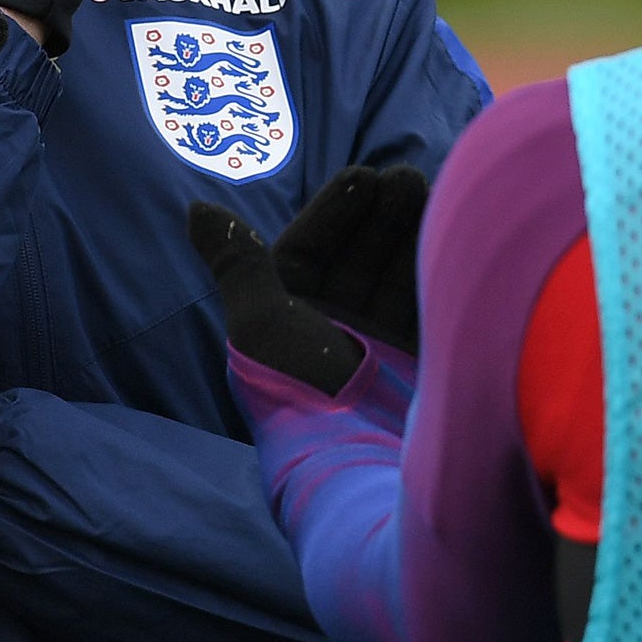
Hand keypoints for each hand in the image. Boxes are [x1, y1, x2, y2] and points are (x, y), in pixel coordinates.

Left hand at [187, 165, 427, 396]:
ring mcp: (378, 346)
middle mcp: (330, 332)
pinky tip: (447, 228)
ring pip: (393, 272)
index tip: (361, 177)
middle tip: (403, 176)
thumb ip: (236, 262)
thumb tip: (194, 208)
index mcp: (283, 323)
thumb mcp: (259, 323)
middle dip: (376, 216)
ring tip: (425, 188)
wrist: (365, 464)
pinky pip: (426, 299)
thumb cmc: (303, 393)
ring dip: (406, 231)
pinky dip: (433, 263)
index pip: (307, 252)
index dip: (332, 213)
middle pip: (354, 257)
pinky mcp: (420, 359)